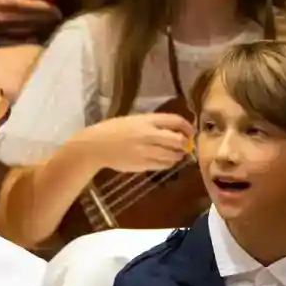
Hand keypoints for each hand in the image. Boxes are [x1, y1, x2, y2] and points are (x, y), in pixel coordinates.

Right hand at [74, 113, 194, 172]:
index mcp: (147, 120)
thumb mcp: (133, 120)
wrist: (95, 146)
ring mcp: (146, 151)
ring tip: (176, 154)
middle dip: (185, 144)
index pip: (176, 121)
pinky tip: (165, 161)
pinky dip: (168, 163)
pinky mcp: (142, 164)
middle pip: (178, 140)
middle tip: (185, 146)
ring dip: (178, 155)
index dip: (188, 127)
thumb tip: (173, 131)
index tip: (190, 132)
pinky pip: (162, 165)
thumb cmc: (112, 130)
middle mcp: (149, 135)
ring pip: (172, 155)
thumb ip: (153, 124)